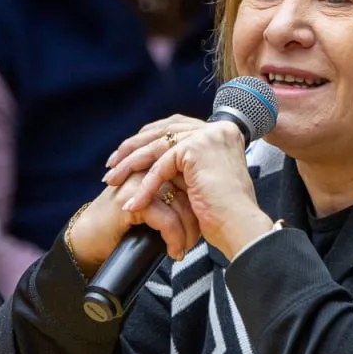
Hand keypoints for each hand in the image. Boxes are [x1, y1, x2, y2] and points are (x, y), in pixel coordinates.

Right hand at [67, 173, 200, 275]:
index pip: (191, 177)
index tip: (207, 224)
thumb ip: (176, 199)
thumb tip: (208, 208)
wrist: (89, 240)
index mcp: (155, 163)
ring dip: (188, 233)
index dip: (201, 202)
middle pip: (190, 190)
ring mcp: (138, 180)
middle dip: (197, 218)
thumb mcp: (155, 208)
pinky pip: (167, 219)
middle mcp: (147, 166)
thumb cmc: (123, 226)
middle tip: (199, 239)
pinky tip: (174, 251)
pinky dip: (175, 239)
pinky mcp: (132, 198)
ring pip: (181, 205)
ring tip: (185, 248)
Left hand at [121, 121, 273, 260]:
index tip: (128, 153)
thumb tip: (157, 158)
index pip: (177, 126)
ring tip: (112, 179)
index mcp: (222, 132)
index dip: (149, 138)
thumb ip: (187, 163)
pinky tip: (133, 200)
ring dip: (130, 163)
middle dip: (134, 147)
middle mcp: (217, 129)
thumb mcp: (204, 177)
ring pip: (158, 146)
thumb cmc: (225, 213)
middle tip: (112, 164)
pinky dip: (145, 184)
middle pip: (164, 130)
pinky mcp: (197, 149)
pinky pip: (161, 166)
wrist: (240, 227)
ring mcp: (208, 136)